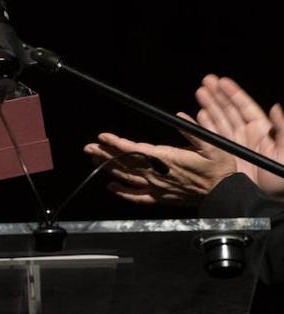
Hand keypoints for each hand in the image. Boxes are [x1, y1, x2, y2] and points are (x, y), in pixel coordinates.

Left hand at [83, 124, 235, 206]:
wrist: (225, 193)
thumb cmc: (220, 168)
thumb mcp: (212, 145)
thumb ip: (193, 131)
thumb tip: (180, 115)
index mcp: (168, 159)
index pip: (136, 150)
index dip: (117, 143)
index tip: (102, 136)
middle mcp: (158, 174)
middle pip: (125, 163)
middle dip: (105, 154)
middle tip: (88, 147)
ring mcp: (158, 188)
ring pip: (127, 177)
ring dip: (108, 168)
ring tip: (93, 159)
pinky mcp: (161, 198)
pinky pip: (137, 197)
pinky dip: (123, 192)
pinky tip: (111, 187)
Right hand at [195, 74, 283, 195]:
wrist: (267, 202)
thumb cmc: (281, 178)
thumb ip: (282, 128)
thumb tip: (275, 107)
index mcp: (263, 132)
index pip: (246, 108)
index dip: (234, 94)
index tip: (222, 81)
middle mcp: (246, 136)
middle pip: (229, 111)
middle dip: (217, 95)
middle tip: (206, 81)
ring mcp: (233, 146)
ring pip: (218, 121)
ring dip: (208, 106)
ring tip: (199, 92)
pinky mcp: (222, 157)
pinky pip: (208, 138)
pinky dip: (199, 127)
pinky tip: (192, 117)